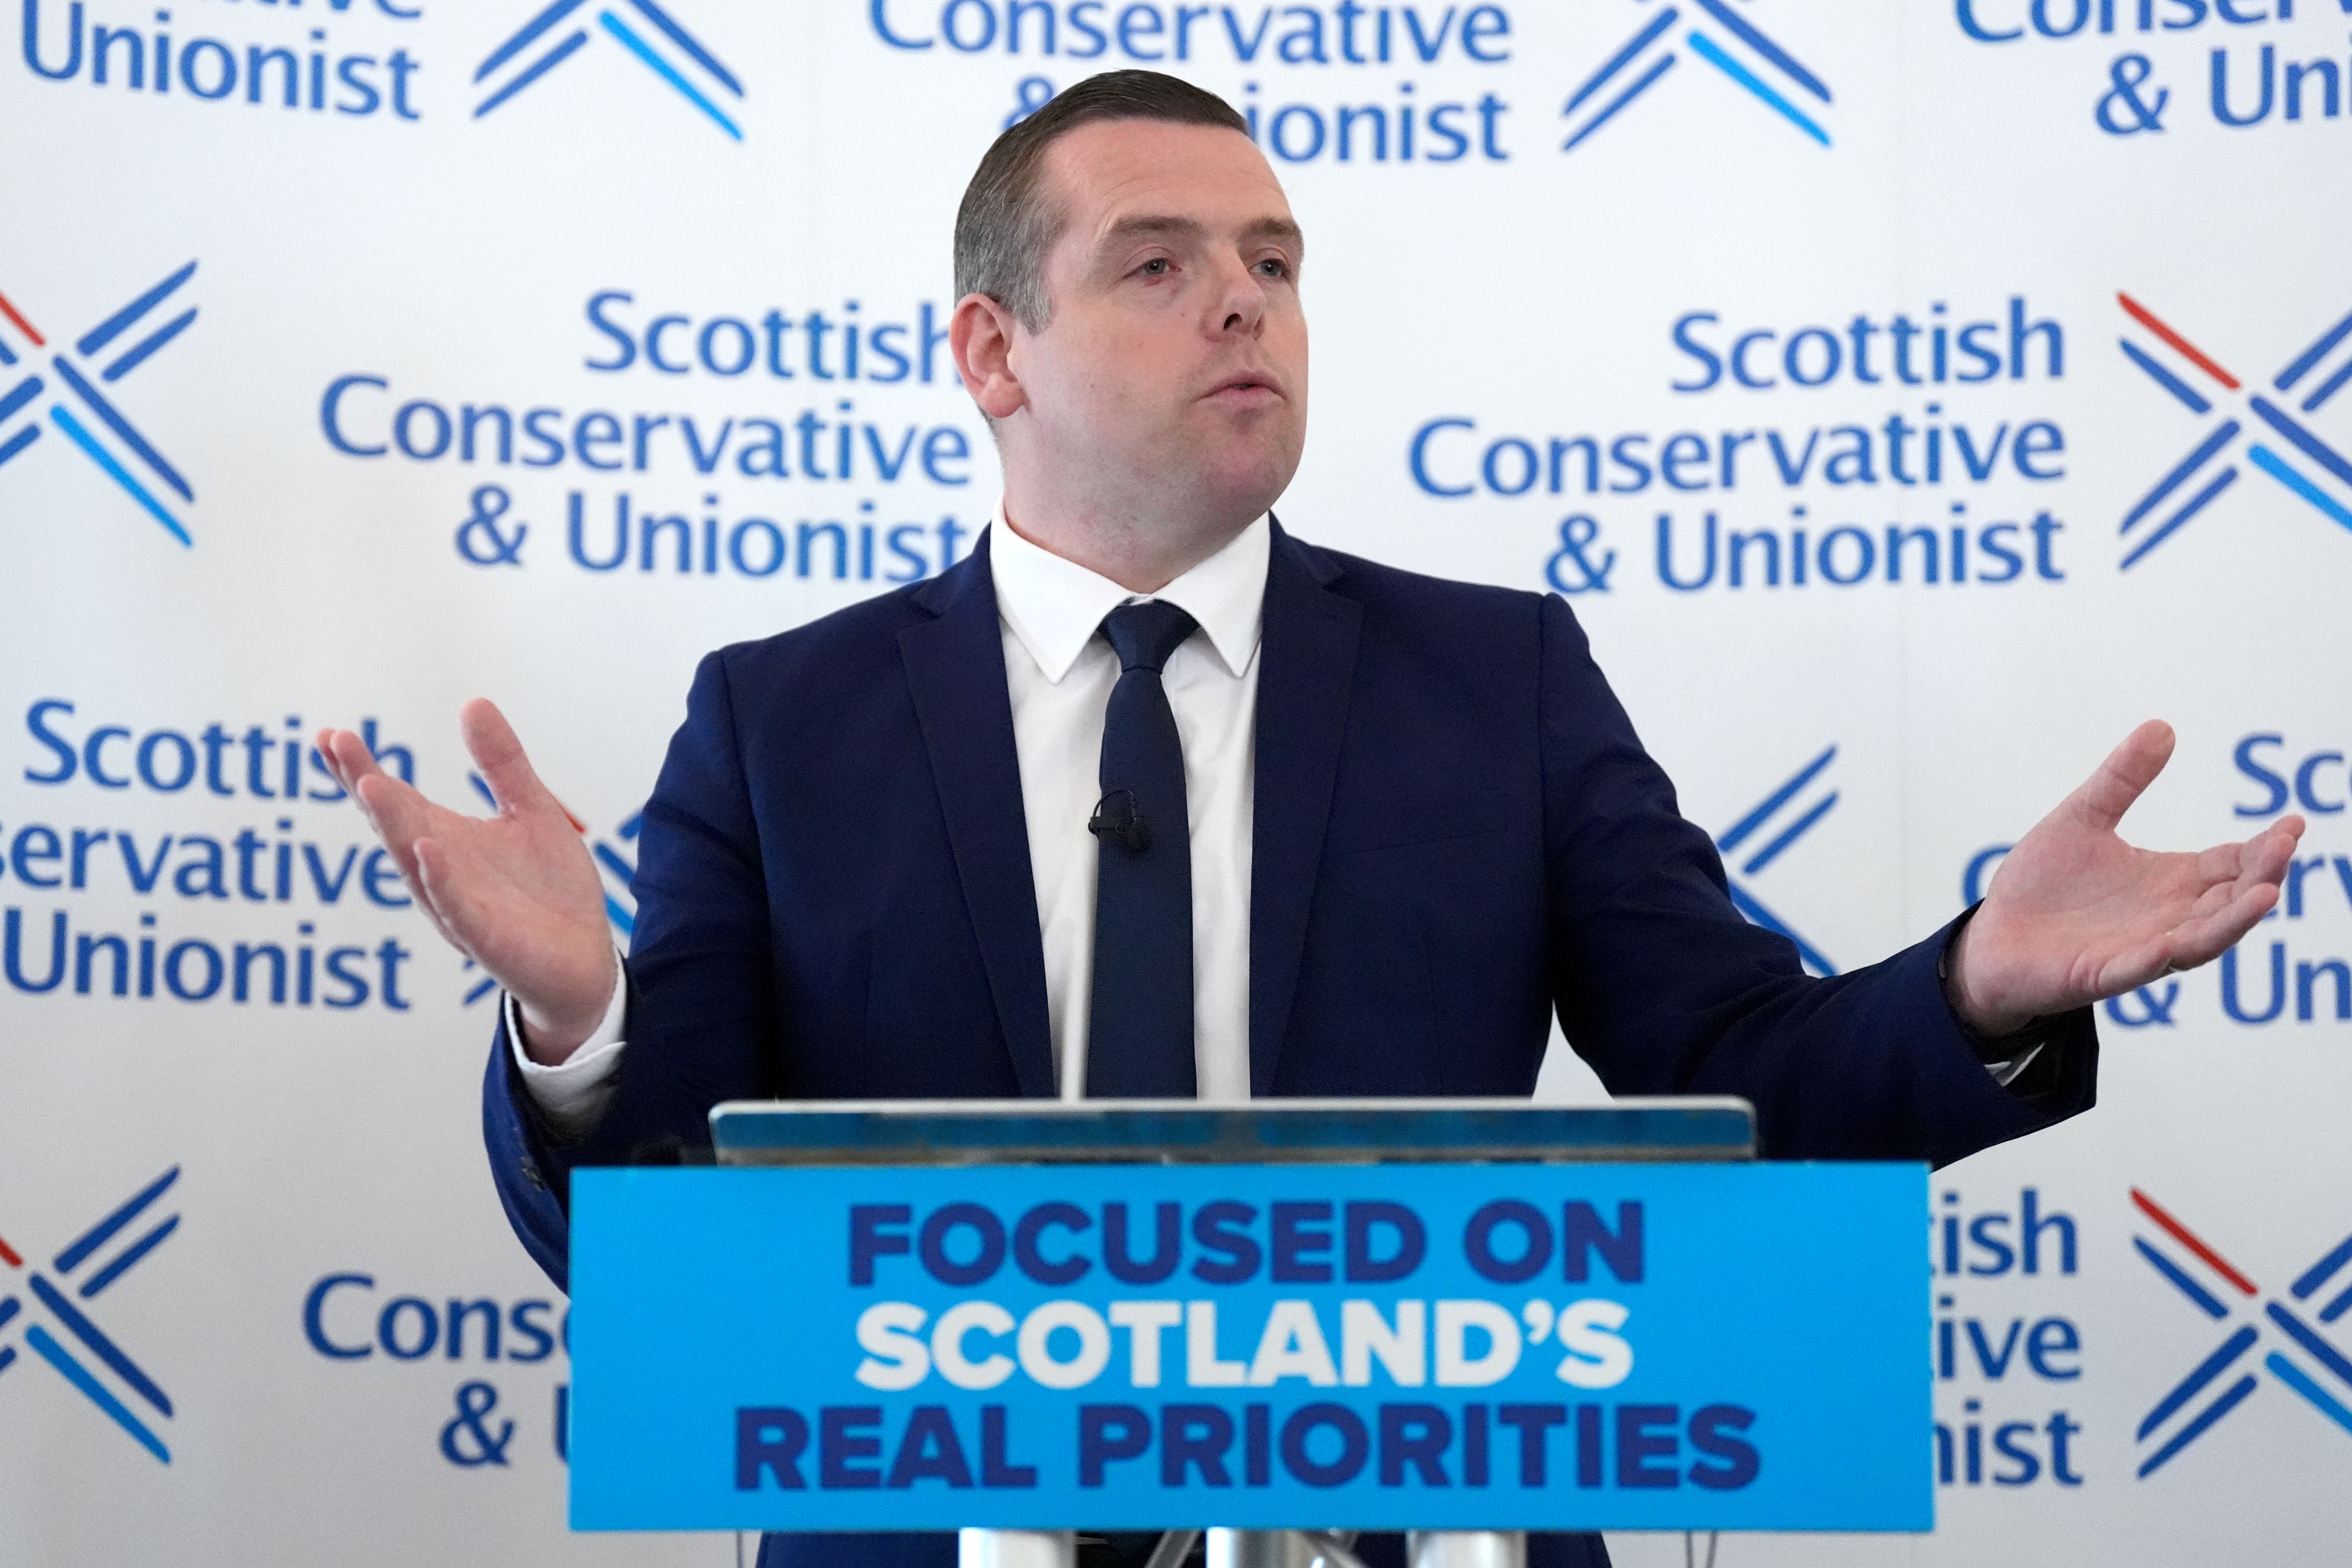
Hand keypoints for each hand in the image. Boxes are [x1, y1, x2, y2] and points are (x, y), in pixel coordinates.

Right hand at [317, 700, 618, 1063]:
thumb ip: (502, 763)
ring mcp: (460, 907)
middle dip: (367, 787)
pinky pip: (459, 908)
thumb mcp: (531, 810)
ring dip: (394, 827)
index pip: (395, 801)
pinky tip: (428, 849)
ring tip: (370, 785)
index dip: (361, 770)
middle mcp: (441, 873)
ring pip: (418, 865)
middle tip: (337, 746)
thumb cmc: (549, 890)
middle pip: (395, 826)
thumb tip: (473, 702)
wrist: (585, 959)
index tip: (329, 735)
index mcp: (446, 841)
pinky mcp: (488, 939)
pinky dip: (442, 880)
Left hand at [1946, 720, 2303, 1034]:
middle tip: (2284, 847)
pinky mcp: (2100, 975)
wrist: (1994, 936)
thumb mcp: (2082, 818)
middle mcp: (2166, 918)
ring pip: (2199, 940)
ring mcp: (2138, 950)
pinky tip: (2172, 944)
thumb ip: (2121, 779)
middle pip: (2228, 900)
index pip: (2231, 864)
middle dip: (2260, 877)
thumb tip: (2162, 727)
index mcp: (2170, 882)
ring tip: (2266, 894)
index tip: (2292, 823)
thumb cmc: (2042, 884)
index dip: (2263, 848)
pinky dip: (2156, 957)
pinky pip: (2135, 968)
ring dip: (2232, 919)